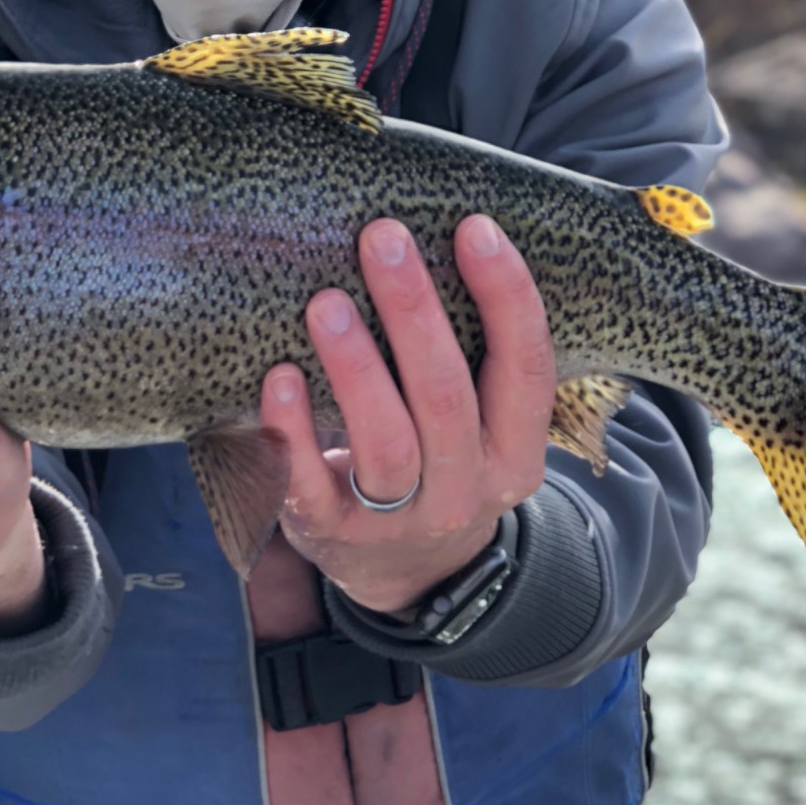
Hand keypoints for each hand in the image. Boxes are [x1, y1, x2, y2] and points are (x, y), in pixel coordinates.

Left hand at [260, 215, 556, 614]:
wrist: (408, 576)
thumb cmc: (440, 461)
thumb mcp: (482, 425)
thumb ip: (473, 356)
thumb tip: (438, 236)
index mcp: (515, 452)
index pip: (527, 369)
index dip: (507, 297)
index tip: (474, 228)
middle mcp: (466, 490)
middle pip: (446, 397)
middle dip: (414, 311)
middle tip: (382, 237)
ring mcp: (399, 520)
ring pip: (385, 443)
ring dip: (356, 367)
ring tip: (326, 302)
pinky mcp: (332, 535)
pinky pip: (309, 485)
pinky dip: (291, 431)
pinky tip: (278, 377)